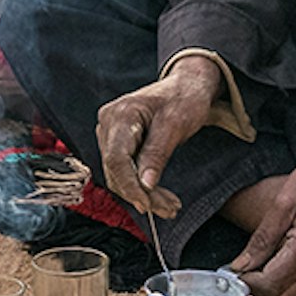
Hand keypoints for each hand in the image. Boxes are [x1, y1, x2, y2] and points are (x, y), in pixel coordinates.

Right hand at [96, 56, 225, 216]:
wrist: (186, 86)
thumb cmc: (184, 99)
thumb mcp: (175, 125)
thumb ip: (157, 154)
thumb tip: (145, 185)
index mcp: (120, 114)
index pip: (116, 159)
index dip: (130, 185)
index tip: (148, 204)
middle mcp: (108, 124)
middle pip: (117, 170)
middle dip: (142, 194)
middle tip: (170, 210)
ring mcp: (110, 134)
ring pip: (120, 175)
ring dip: (144, 194)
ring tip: (170, 206)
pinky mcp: (118, 143)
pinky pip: (125, 170)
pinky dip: (142, 185)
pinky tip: (160, 196)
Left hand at [226, 157, 295, 295]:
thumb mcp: (282, 205)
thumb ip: (261, 239)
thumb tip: (242, 264)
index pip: (268, 286)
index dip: (247, 283)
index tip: (235, 271)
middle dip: (258, 292)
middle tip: (244, 272)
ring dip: (271, 288)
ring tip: (258, 265)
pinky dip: (285, 281)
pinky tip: (275, 261)